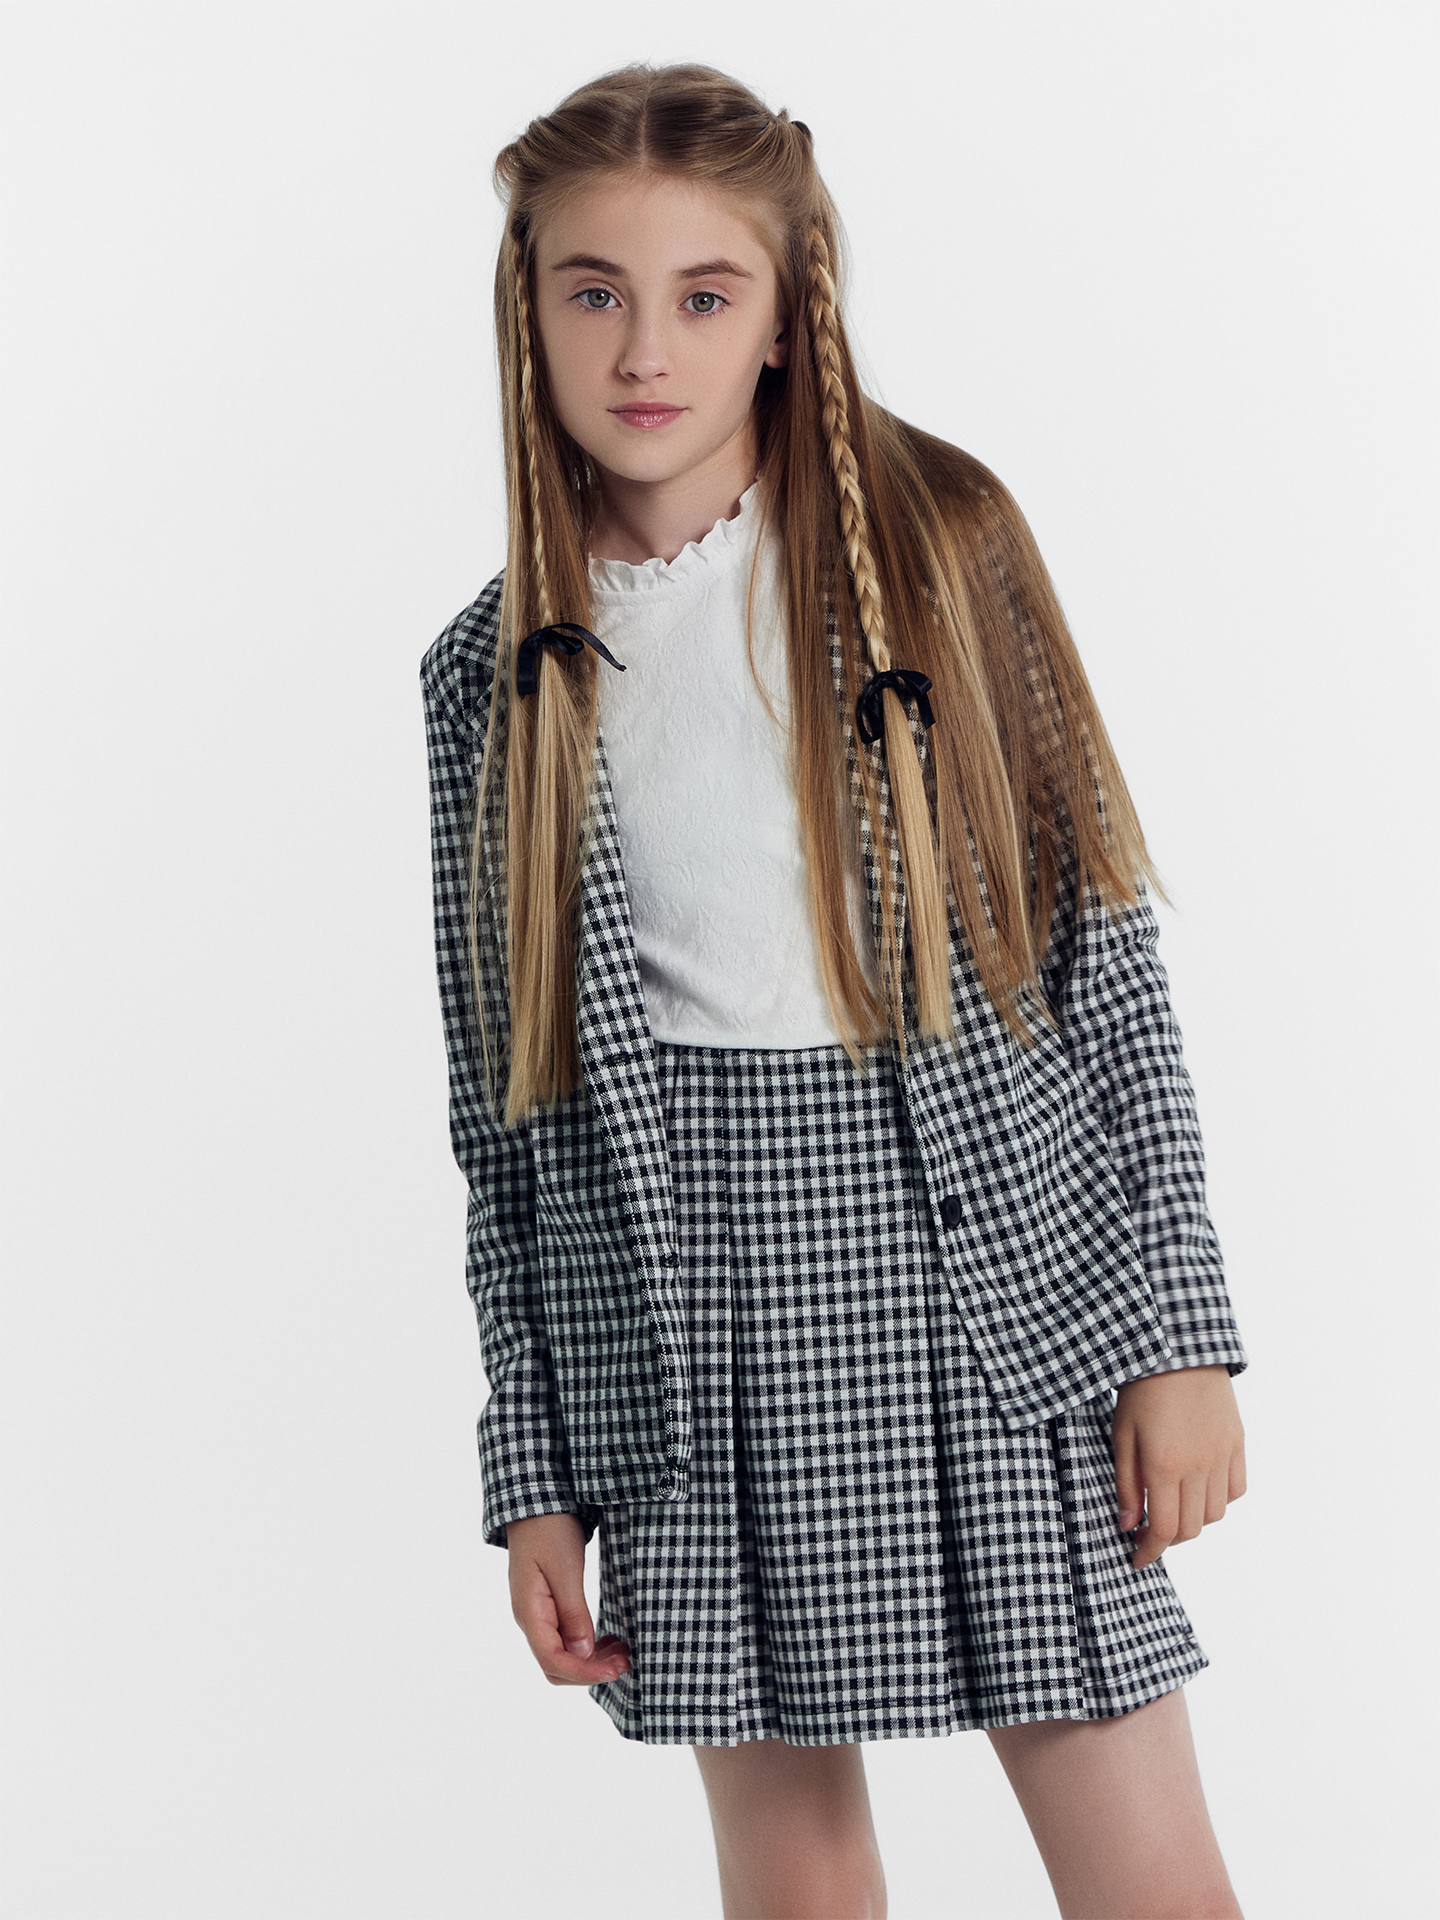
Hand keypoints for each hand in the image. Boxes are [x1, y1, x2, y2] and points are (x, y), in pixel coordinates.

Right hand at [505, 1512, 632, 1685]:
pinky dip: (588, 1645)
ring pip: (563, 1654)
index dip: (585, 1674)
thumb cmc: (550, 1530)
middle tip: (625, 1660)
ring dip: (592, 1660)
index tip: (616, 1670)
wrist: (536, 1504)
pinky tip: (609, 1640)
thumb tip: (582, 1654)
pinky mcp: (549, 1606)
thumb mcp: (566, 1570)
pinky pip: (566, 1638)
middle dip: (591, 1671)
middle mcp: (531, 1620)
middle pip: (557, 1666)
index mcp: (529, 1613)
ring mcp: (539, 1614)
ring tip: (623, 1652)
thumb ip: (573, 1614)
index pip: (553, 1661)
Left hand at [1112, 1365, 1246, 1570]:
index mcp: (1164, 1464)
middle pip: (1191, 1528)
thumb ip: (1126, 1483)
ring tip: (1172, 1508)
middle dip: (1168, 1540)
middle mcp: (1199, 1466)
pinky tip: (1199, 1490)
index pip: (1164, 1530)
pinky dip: (1218, 1501)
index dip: (1149, 1551)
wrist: (1178, 1348)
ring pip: (1215, 1514)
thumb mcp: (1121, 1434)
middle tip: (1148, 1533)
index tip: (1136, 1558)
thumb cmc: (1141, 1388)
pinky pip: (1235, 1490)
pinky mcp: (1238, 1443)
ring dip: (1193, 1522)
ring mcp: (1222, 1455)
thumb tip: (1129, 1525)